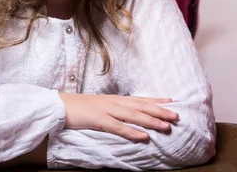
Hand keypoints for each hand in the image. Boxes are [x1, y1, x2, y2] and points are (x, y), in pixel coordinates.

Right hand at [58, 93, 178, 141]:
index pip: (139, 99)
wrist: (59, 105)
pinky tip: (143, 136)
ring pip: (134, 115)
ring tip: (166, 126)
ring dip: (151, 121)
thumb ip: (113, 109)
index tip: (171, 102)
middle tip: (176, 115)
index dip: (156, 101)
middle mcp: (114, 102)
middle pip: (141, 106)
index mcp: (114, 99)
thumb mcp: (99, 105)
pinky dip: (132, 132)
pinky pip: (118, 127)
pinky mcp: (98, 120)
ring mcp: (107, 110)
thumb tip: (126, 114)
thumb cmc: (79, 107)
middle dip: (160, 111)